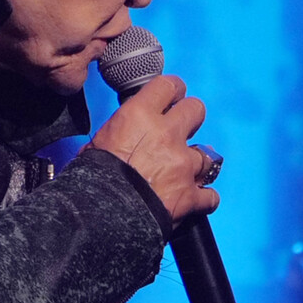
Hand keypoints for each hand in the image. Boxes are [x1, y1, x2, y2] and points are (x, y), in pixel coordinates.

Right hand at [87, 74, 218, 225]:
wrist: (103, 216)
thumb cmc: (92, 180)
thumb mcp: (97, 144)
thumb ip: (120, 133)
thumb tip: (121, 136)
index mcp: (140, 116)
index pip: (168, 85)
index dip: (173, 90)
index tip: (173, 97)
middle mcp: (167, 134)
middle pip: (196, 109)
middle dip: (191, 118)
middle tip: (181, 130)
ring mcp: (183, 165)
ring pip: (207, 156)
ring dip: (197, 164)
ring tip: (184, 173)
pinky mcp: (191, 195)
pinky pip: (210, 196)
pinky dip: (204, 199)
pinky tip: (195, 200)